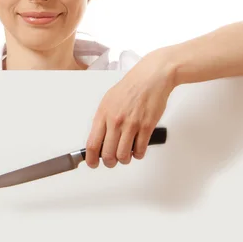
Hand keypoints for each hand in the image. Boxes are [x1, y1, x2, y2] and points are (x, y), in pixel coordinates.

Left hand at [85, 52, 175, 167]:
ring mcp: (131, 125)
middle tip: (112, 161)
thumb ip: (102, 120)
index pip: (92, 144)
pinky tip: (138, 149)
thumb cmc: (131, 87)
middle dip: (109, 162)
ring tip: (126, 155)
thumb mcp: (108, 100)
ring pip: (124, 155)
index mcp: (103, 114)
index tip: (93, 163)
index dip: (92, 159)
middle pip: (107, 154)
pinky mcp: (147, 127)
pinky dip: (138, 154)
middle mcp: (116, 121)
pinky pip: (140, 150)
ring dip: (124, 159)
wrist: (151, 78)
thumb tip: (98, 138)